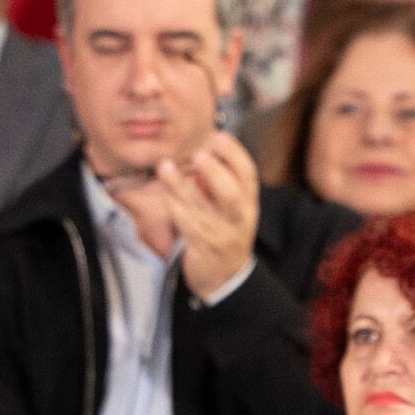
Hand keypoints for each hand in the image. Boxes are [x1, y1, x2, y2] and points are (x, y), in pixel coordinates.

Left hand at [152, 132, 263, 303]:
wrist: (225, 277)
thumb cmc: (225, 231)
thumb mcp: (231, 207)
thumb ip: (218, 183)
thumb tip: (200, 155)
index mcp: (248, 202)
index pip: (248, 175)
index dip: (234, 154)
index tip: (219, 136)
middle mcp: (239, 218)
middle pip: (231, 194)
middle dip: (215, 173)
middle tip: (199, 154)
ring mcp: (221, 235)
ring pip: (201, 209)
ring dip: (181, 187)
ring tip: (165, 167)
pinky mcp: (203, 248)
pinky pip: (187, 226)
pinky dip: (176, 208)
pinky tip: (165, 194)